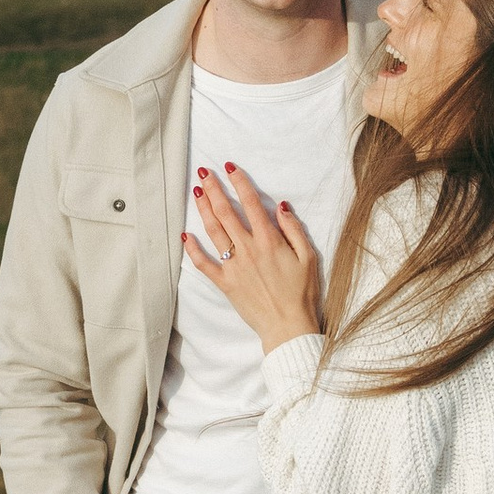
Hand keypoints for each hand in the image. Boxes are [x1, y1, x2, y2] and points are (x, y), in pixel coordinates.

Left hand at [182, 161, 324, 350]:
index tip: (230, 167)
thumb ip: (294, 230)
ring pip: (213, 231)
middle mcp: (248, 249)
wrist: (287, 326)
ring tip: (195, 192)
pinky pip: (203, 264)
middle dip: (213, 189)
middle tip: (203, 173)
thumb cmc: (302, 293)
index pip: (251, 203)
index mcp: (269, 240)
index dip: (239, 182)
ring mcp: (233, 266)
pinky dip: (192, 249)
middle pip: (226, 212)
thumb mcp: (308, 257)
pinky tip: (185, 235)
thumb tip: (281, 206)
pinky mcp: (225, 283)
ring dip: (203, 209)